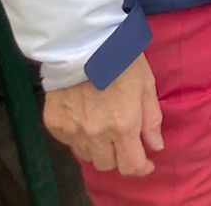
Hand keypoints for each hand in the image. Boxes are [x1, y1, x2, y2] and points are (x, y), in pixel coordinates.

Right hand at [42, 53, 162, 176]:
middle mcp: (96, 134)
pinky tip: (85, 117)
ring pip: (87, 156)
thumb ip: (151, 120)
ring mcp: (72, 131)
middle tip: (124, 139)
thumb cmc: (120, 60)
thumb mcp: (146, 86)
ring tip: (103, 125)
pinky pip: (69, 142)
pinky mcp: (54, 124)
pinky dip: (79, 136)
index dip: (141, 168)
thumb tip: (156, 147)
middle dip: (119, 156)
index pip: (130, 165)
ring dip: (98, 147)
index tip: (146, 163)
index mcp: (123, 125)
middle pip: (107, 165)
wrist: (82, 43)